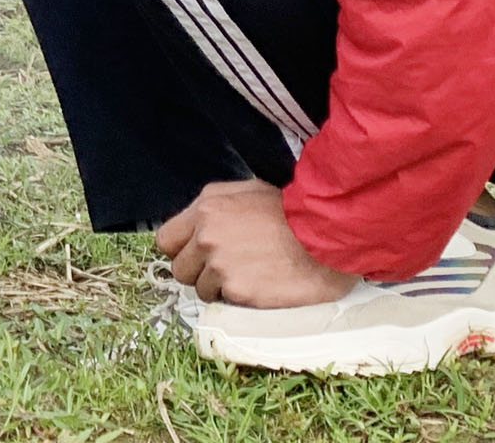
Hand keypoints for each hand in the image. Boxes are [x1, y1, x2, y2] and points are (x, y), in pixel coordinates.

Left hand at [155, 179, 356, 306]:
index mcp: (206, 209)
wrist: (328, 236)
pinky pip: (224, 302)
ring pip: (201, 289)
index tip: (196, 256)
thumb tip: (197, 222)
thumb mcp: (249, 191)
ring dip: (220, 288)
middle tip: (227, 269)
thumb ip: (215, 205)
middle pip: (179, 269)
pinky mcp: (238, 291)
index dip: (181, 251)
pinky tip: (261, 285)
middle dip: (198, 272)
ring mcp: (220, 265)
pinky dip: (239, 299)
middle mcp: (206, 236)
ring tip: (250, 275)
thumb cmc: (292, 212)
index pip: (166, 240)